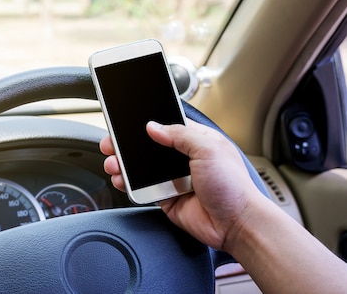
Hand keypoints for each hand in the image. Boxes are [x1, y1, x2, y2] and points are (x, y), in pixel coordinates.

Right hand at [100, 120, 265, 250]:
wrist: (235, 224)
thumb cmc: (233, 187)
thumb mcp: (208, 149)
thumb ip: (179, 135)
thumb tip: (153, 127)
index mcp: (196, 140)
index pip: (166, 126)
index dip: (146, 123)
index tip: (126, 123)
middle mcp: (183, 158)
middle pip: (148, 147)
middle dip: (127, 145)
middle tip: (111, 144)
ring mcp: (173, 178)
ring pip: (141, 167)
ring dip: (123, 164)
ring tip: (113, 163)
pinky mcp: (165, 197)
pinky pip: (141, 188)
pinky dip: (128, 184)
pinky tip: (121, 180)